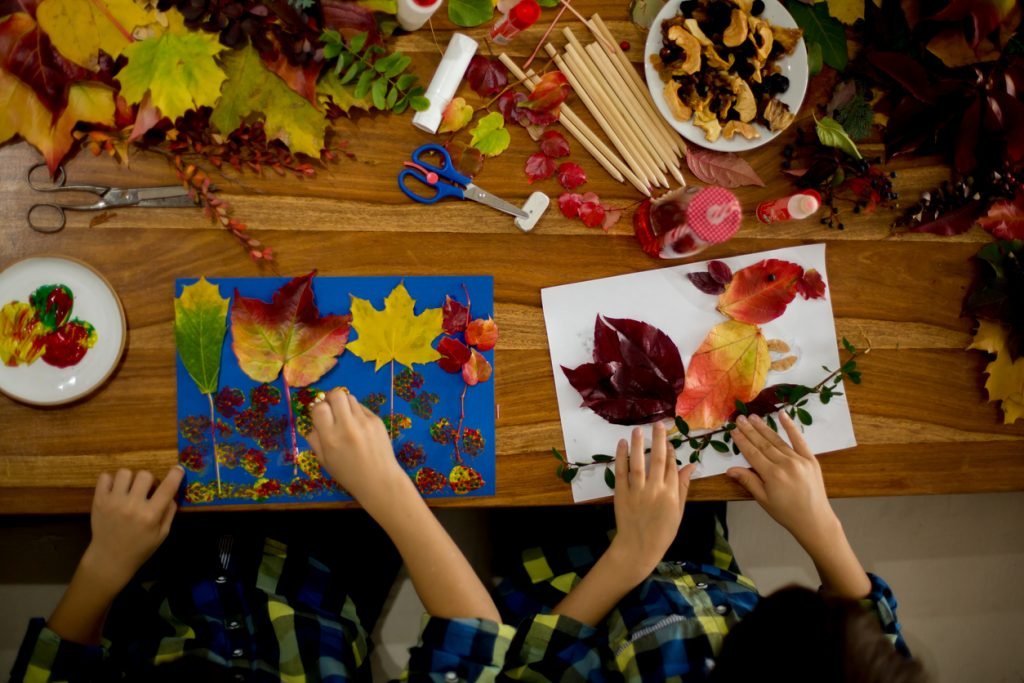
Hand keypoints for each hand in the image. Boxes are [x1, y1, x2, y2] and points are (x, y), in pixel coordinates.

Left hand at [81, 466, 183, 595]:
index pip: (168, 487)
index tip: (178, 469)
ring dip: (131, 479)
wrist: (109, 559)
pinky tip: (116, 491)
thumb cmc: (140, 548)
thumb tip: (172, 491)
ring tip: (130, 490)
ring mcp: (113, 502)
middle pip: (145, 474)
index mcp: (150, 515)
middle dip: (150, 481)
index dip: (176, 474)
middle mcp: (132, 505)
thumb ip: (169, 511)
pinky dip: (112, 480)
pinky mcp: (98, 501)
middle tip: (146, 491)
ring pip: (125, 472)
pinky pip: (105, 477)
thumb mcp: (162, 534)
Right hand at [306, 389, 414, 513]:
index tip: (319, 416)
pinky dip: (357, 412)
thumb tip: (314, 422)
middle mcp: (347, 426)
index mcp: (331, 438)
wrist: (380, 480)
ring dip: (344, 405)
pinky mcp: (377, 420)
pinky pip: (362, 407)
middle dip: (330, 399)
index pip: (319, 408)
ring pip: (350, 398)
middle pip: (336, 395)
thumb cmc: (348, 474)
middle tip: (331, 410)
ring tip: (345, 418)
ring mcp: (364, 421)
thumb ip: (315, 439)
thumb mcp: (324, 461)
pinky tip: (358, 426)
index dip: (317, 409)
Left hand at [608, 423, 696, 581]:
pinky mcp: (621, 493)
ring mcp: (637, 490)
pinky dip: (621, 456)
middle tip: (658, 423)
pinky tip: (622, 443)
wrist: (639, 547)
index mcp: (672, 494)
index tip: (669, 439)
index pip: (672, 466)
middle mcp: (655, 489)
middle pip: (659, 459)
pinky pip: (621, 471)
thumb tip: (691, 466)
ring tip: (639, 429)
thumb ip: (683, 487)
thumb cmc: (662, 531)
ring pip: (639, 462)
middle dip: (659, 439)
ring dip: (639, 444)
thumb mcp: (679, 511)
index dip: (671, 451)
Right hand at [728, 413, 839, 550]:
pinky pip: (799, 440)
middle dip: (750, 430)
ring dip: (764, 427)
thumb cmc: (786, 512)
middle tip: (740, 418)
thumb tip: (730, 470)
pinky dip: (791, 427)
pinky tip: (782, 415)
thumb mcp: (763, 500)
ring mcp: (799, 460)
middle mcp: (785, 464)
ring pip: (777, 440)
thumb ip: (748, 481)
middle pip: (763, 444)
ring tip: (753, 417)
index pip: (752, 453)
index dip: (742, 441)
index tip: (733, 431)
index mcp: (772, 475)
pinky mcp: (811, 459)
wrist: (814, 520)